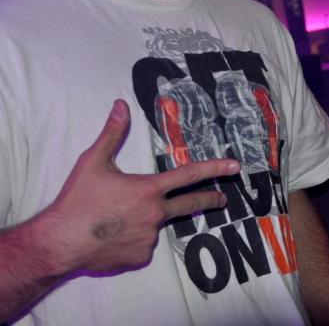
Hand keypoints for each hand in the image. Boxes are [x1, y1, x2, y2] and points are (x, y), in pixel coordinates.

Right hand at [43, 99, 239, 273]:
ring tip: (115, 219)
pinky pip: (142, 244)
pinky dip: (133, 238)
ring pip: (156, 224)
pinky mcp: (139, 257)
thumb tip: (120, 105)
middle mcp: (155, 214)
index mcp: (149, 189)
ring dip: (146, 220)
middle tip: (223, 199)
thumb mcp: (93, 162)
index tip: (235, 167)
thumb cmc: (77, 201)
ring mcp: (149, 238)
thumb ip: (112, 133)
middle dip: (210, 199)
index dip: (215, 168)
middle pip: (190, 204)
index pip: (190, 175)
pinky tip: (112, 236)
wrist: (58, 244)